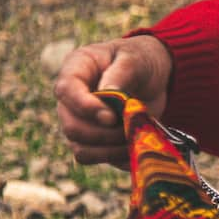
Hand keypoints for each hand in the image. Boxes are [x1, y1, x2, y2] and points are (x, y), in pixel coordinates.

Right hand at [53, 35, 172, 165]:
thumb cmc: (138, 60)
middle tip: (131, 127)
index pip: (66, 91)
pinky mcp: (95, 141)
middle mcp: (71, 101)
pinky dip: (117, 159)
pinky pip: (98, 159)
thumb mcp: (133, 59)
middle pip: (72, 128)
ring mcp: (80, 123)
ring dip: (111, 150)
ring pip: (81, 150)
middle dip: (103, 134)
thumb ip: (120, 74)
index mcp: (75, 71)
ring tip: (136, 138)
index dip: (86, 108)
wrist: (152, 76)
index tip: (111, 117)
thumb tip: (107, 94)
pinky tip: (137, 149)